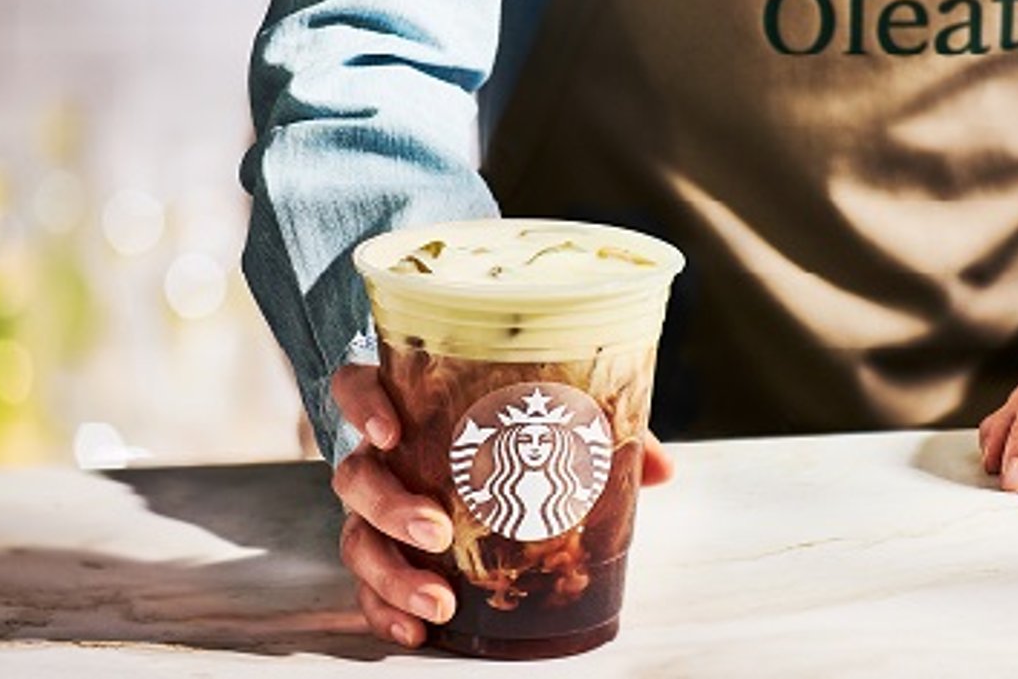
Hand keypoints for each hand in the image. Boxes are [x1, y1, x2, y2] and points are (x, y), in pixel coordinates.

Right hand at [330, 363, 674, 647]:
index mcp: (410, 407)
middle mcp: (381, 457)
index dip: (363, 404)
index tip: (389, 430)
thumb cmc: (512, 434)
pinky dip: (385, 610)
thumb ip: (597, 434)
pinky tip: (415, 631)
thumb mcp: (550, 424)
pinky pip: (365, 586)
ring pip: (356, 536)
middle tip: (437, 531)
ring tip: (437, 600)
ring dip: (391, 572)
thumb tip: (662, 468)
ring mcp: (375, 509)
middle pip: (355, 474)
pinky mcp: (382, 554)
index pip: (358, 386)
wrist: (491, 466)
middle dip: (390, 506)